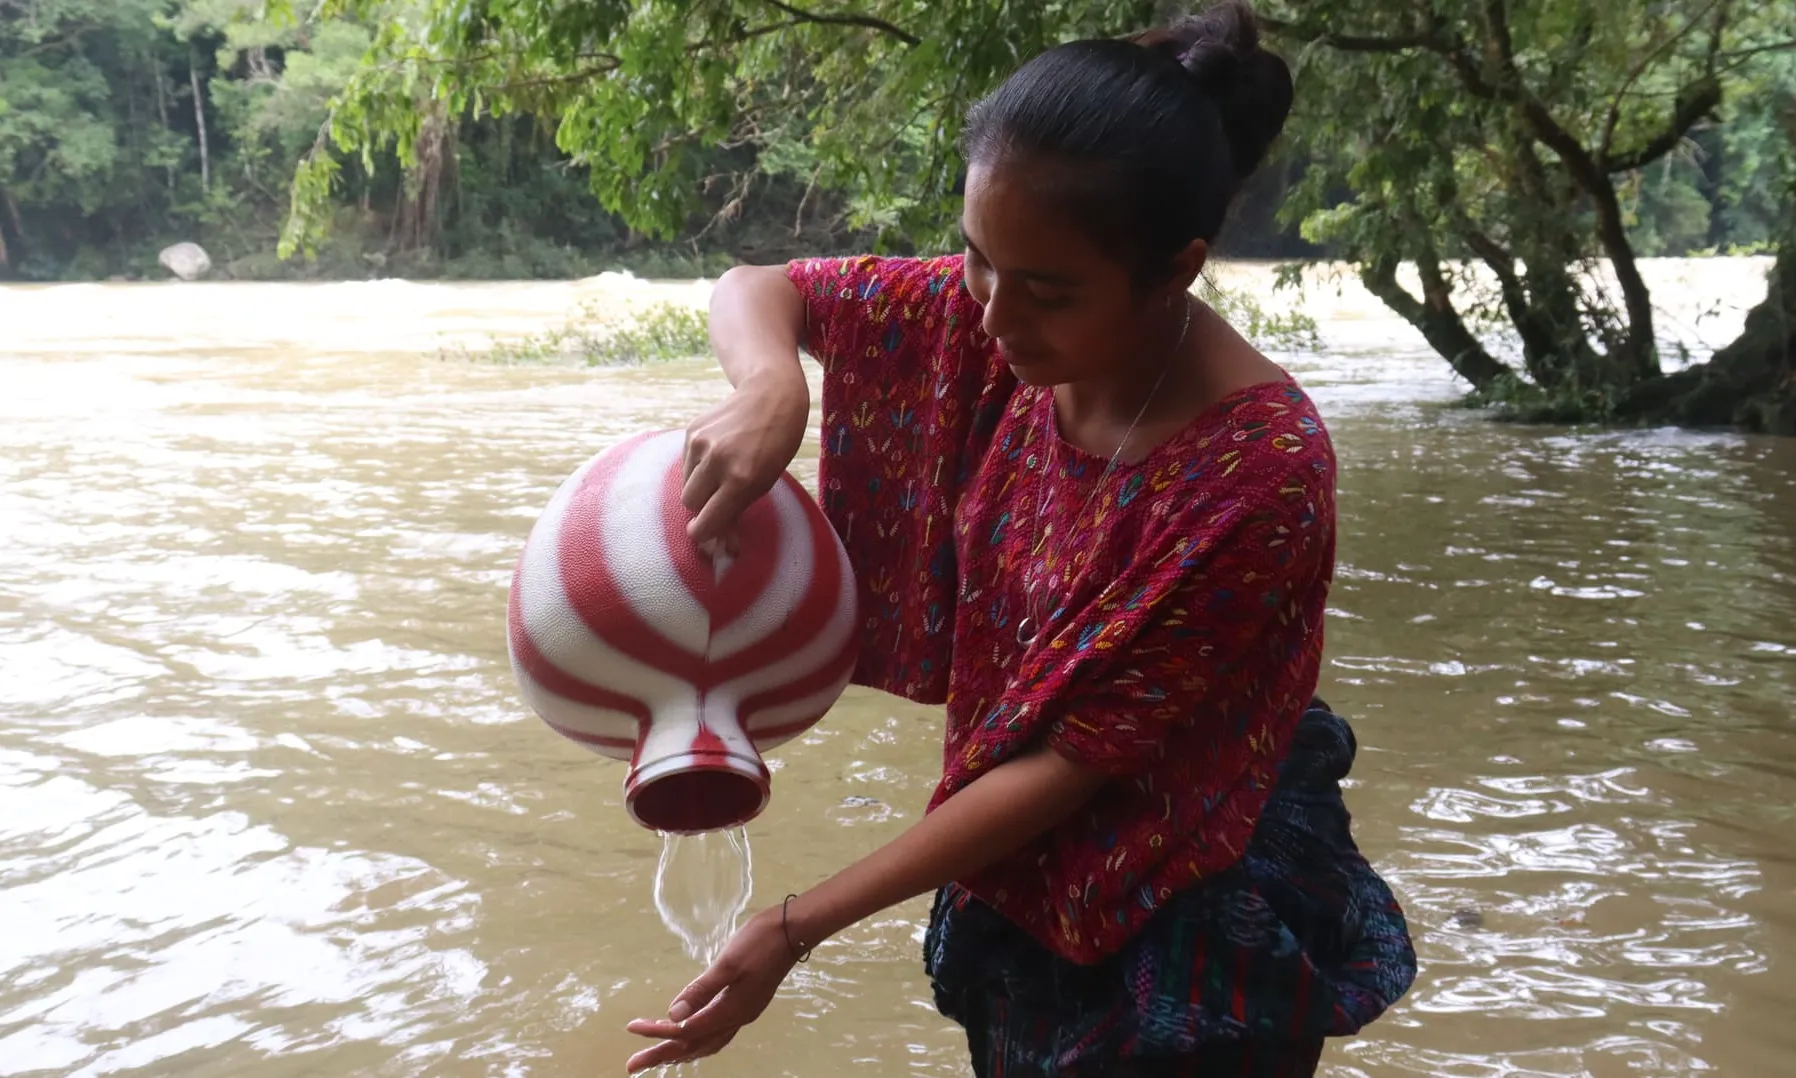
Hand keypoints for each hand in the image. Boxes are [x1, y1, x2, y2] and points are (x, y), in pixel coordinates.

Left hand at [624, 906, 797, 1072]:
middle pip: (693, 1046)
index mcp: (730, 1011)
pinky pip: (716, 1033)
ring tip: (656, 1054)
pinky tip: (689, 1033)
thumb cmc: (759, 942)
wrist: (792, 932)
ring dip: (680, 1051)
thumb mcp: (727, 963)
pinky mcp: (746, 1005)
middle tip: (633, 1064)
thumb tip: (672, 1016)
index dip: (657, 1032)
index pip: (685, 1030)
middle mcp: (737, 1019)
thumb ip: (700, 991)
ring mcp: (743, 1013)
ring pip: (706, 1044)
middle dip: (662, 1055)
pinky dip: (697, 1039)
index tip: (631, 1028)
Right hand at [681, 369, 807, 554]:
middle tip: (720, 500)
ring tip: (721, 473)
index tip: (707, 536)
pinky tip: (717, 454)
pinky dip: (697, 467)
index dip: (704, 534)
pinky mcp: (691, 431)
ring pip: (685, 485)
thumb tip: (724, 547)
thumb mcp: (765, 482)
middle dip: (703, 508)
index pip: (706, 523)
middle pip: (691, 505)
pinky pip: (686, 464)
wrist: (771, 394)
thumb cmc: (776, 445)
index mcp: (741, 479)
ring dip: (700, 487)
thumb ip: (738, 511)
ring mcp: (701, 444)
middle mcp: (717, 461)